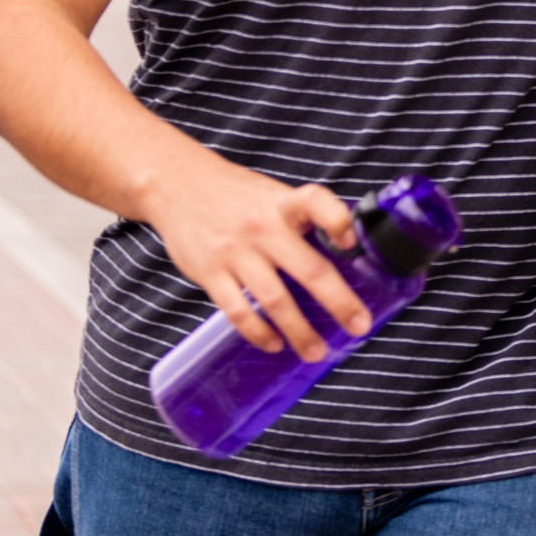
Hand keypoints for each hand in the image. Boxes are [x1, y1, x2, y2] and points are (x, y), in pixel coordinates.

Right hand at [142, 154, 368, 359]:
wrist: (176, 184)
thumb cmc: (235, 194)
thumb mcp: (274, 193)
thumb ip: (303, 217)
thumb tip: (344, 246)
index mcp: (283, 204)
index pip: (316, 203)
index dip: (338, 222)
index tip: (351, 243)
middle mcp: (263, 228)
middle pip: (308, 269)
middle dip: (338, 302)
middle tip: (358, 326)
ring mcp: (235, 253)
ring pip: (274, 300)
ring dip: (299, 330)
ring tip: (315, 351)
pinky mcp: (210, 273)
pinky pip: (238, 311)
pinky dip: (259, 332)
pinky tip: (274, 343)